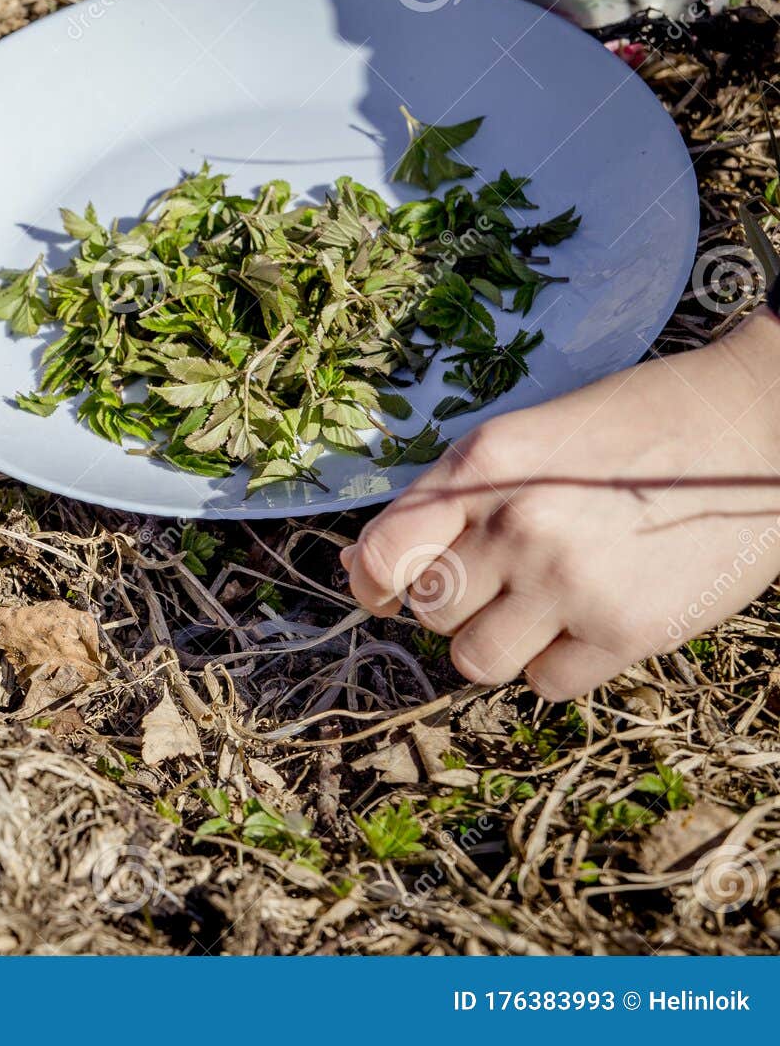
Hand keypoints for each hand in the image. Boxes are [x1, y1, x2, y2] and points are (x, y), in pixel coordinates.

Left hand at [343, 310, 779, 698]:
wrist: (753, 426)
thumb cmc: (628, 428)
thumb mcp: (523, 436)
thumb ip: (447, 497)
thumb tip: (368, 563)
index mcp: (483, 467)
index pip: (384, 551)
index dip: (373, 581)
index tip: (384, 590)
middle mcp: (519, 525)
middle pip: (430, 611)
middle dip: (454, 602)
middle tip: (500, 578)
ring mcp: (572, 582)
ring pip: (475, 661)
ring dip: (496, 642)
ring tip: (537, 607)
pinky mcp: (628, 631)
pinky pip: (545, 683)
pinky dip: (555, 663)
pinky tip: (586, 621)